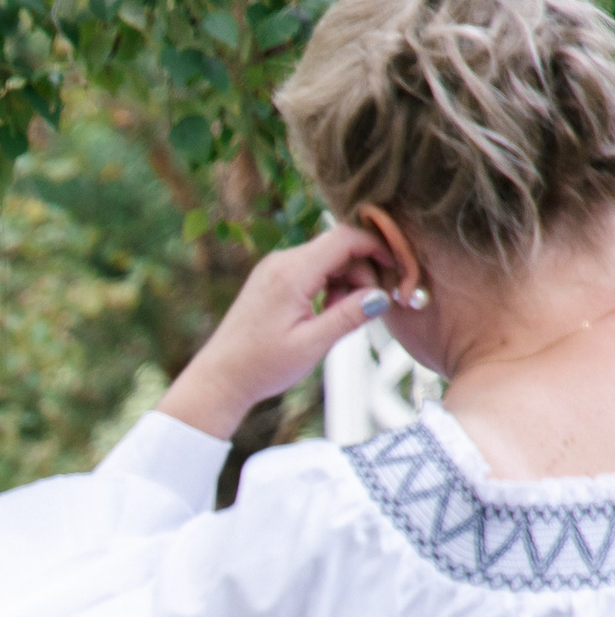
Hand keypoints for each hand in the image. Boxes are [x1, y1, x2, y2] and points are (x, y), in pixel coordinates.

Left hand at [159, 223, 398, 438]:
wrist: (219, 378)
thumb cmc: (261, 366)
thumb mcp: (312, 344)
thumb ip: (348, 316)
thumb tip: (382, 295)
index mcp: (290, 273)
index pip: (346, 238)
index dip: (378, 248)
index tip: (396, 271)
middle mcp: (280, 262)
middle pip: (339, 246)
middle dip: (361, 271)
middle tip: (362, 309)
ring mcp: (273, 267)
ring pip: (327, 257)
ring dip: (344, 281)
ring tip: (336, 316)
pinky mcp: (272, 278)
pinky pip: (311, 268)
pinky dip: (327, 284)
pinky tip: (323, 312)